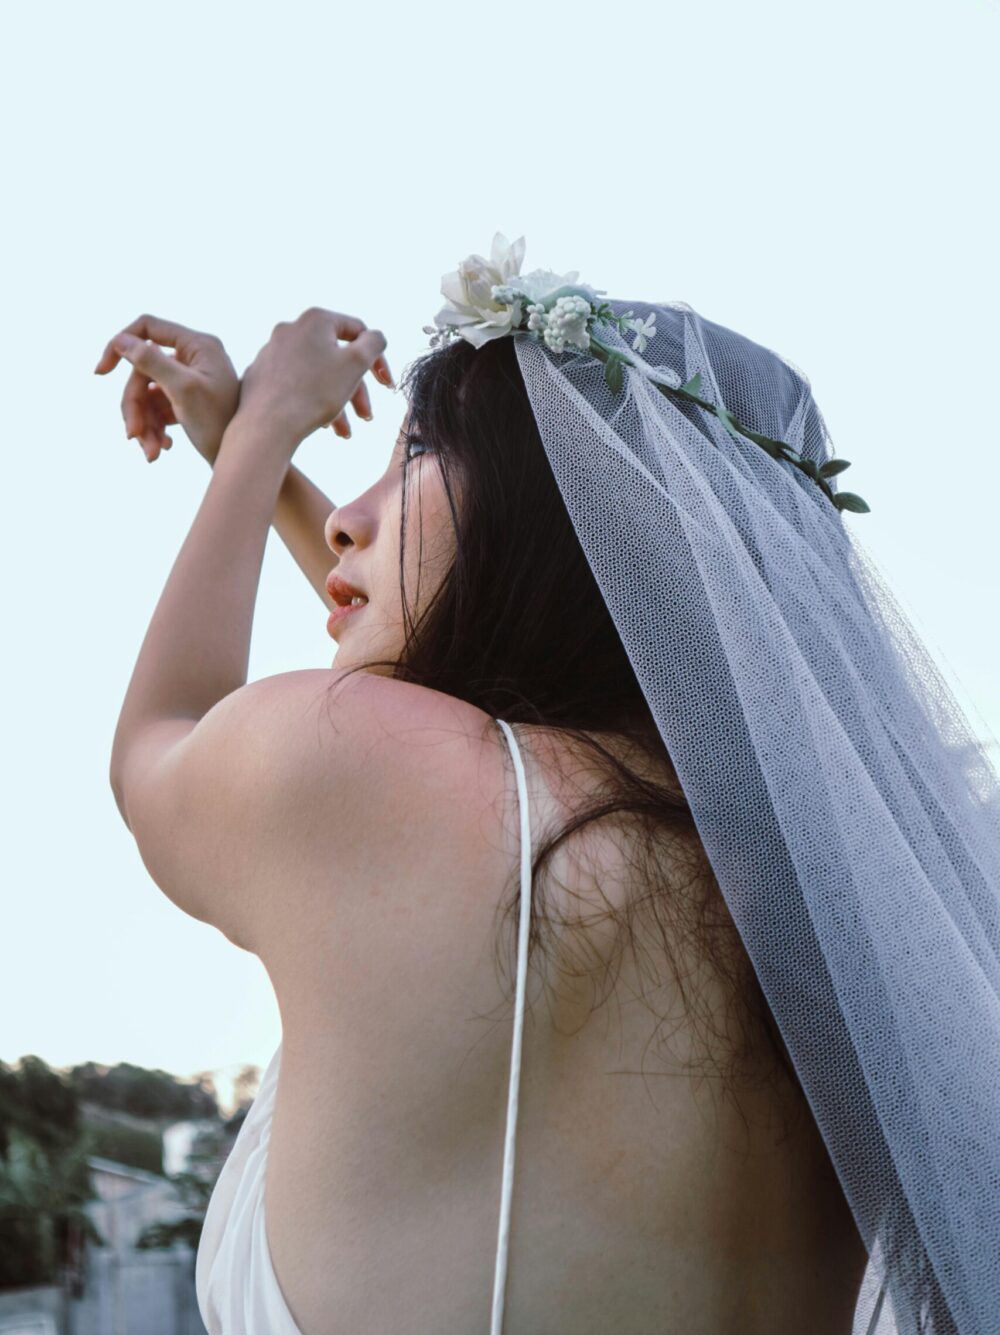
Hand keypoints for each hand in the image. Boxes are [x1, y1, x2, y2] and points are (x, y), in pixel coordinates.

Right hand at [94, 315, 240, 465]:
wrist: (243, 461)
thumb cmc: (220, 425)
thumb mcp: (184, 391)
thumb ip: (152, 362)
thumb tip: (121, 340)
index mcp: (198, 345)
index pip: (147, 328)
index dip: (120, 346)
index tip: (101, 372)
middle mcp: (194, 358)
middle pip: (142, 371)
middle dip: (134, 406)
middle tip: (133, 436)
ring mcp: (190, 380)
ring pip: (146, 394)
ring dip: (143, 424)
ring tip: (151, 453)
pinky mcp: (186, 402)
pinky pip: (157, 409)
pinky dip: (154, 429)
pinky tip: (162, 449)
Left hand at [238, 308, 391, 447]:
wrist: (267, 424)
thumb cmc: (314, 392)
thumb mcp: (356, 363)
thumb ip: (374, 343)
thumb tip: (375, 337)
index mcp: (315, 320)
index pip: (358, 331)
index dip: (377, 359)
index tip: (385, 385)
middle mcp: (291, 329)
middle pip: (336, 357)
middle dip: (356, 389)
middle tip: (366, 416)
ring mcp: (272, 351)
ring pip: (317, 374)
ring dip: (337, 401)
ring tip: (344, 431)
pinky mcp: (261, 374)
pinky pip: (296, 384)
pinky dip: (313, 401)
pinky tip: (322, 423)